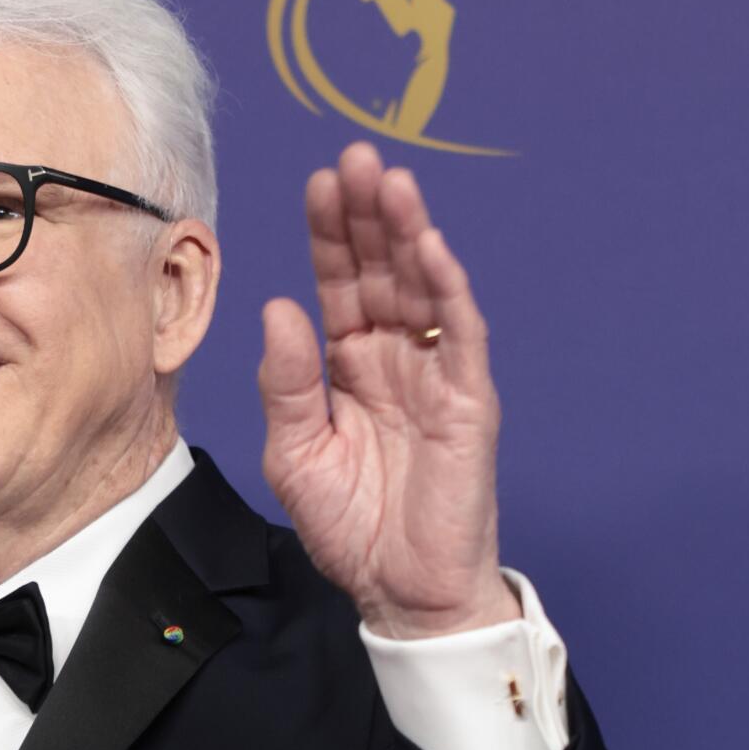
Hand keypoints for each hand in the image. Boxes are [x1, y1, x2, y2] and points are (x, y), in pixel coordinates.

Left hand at [257, 140, 514, 637]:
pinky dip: (447, 290)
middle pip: (382, 270)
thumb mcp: (296, 453)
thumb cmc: (350, 526)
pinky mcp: (469, 399)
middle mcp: (394, 357)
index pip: (340, 284)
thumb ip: (288, 384)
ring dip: (409, 233)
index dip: (331, 235)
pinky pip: (460, 334)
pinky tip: (428, 249)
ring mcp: (436, 373)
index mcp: (348, 365)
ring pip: (424, 287)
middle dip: (370, 215)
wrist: (401, 591)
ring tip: (392, 183)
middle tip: (357, 159)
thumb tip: (280, 310)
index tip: (319, 183)